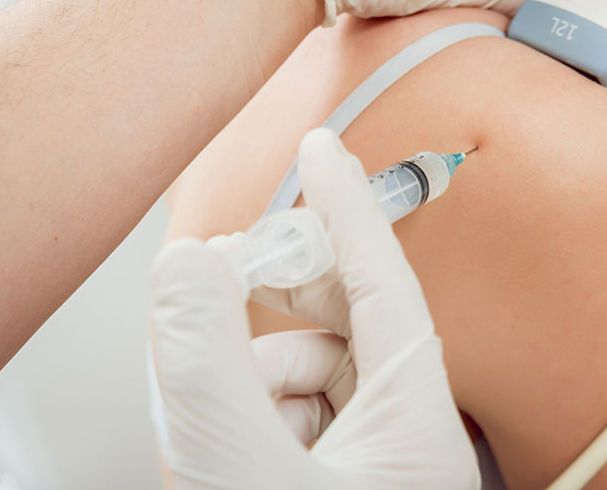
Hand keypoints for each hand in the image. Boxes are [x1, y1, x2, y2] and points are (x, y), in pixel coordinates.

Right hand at [151, 128, 478, 488]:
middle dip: (281, 288)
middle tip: (228, 262)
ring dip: (250, 369)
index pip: (386, 282)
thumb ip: (207, 362)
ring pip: (309, 367)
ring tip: (205, 408)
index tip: (321, 148)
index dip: (349, 207)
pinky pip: (294, 408)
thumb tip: (187, 267)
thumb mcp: (237, 466)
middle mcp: (407, 437)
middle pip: (347, 318)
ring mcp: (372, 459)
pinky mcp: (333, 476)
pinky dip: (250, 406)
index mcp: (419, 428)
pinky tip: (218, 441)